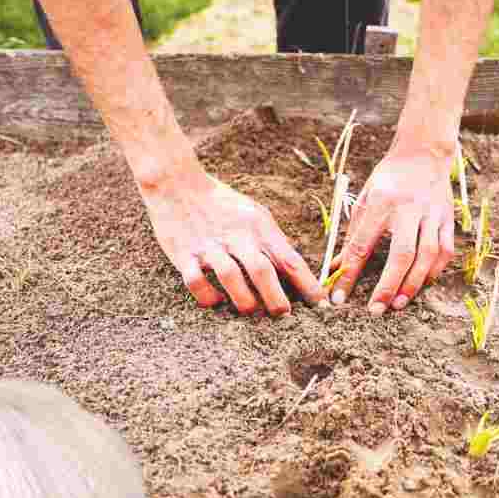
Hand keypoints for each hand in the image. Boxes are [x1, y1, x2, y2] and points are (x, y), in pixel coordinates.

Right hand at [141, 171, 326, 314]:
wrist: (177, 183)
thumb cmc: (223, 205)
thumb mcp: (255, 215)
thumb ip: (273, 241)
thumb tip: (295, 273)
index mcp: (258, 227)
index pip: (289, 259)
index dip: (307, 284)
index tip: (320, 304)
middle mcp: (236, 236)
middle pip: (262, 271)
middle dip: (276, 299)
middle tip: (282, 314)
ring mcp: (209, 246)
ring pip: (230, 278)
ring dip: (244, 301)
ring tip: (251, 310)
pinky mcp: (184, 254)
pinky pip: (196, 281)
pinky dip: (208, 297)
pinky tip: (216, 301)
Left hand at [329, 146, 455, 314]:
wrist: (424, 152)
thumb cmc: (389, 179)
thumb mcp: (365, 200)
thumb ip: (353, 235)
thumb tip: (337, 268)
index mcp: (381, 203)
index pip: (361, 245)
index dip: (349, 275)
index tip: (339, 298)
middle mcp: (409, 208)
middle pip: (401, 254)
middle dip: (388, 285)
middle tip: (376, 310)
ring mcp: (432, 214)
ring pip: (426, 256)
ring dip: (413, 284)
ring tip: (398, 304)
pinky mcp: (447, 219)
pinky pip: (444, 251)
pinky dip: (434, 271)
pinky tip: (421, 284)